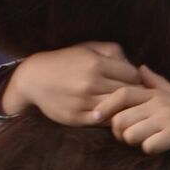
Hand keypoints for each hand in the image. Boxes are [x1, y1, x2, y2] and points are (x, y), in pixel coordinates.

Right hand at [5, 43, 139, 123]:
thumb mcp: (88, 48)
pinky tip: (109, 113)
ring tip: (123, 105)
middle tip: (134, 96)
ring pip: (118, 108)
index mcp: (96, 63)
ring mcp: (82, 101)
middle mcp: (90, 83)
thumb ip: (113, 51)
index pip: (133, 75)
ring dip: (123, 108)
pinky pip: (104, 121)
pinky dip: (110, 118)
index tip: (132, 81)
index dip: (136, 78)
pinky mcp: (75, 117)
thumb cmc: (65, 61)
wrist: (33, 78)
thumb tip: (134, 65)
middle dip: (133, 94)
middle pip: (128, 93)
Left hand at [109, 69, 169, 169]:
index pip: (121, 93)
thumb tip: (140, 67)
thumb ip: (156, 82)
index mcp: (156, 93)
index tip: (94, 118)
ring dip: (134, 143)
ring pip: (129, 134)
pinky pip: (147, 146)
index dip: (104, 106)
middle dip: (119, 133)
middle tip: (131, 139)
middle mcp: (159, 102)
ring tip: (148, 143)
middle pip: (119, 118)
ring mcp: (167, 118)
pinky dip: (151, 150)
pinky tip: (161, 148)